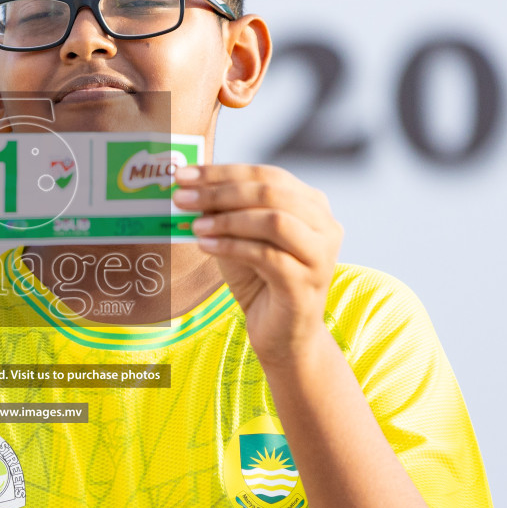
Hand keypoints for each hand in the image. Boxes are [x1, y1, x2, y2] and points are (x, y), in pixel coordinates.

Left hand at [173, 163, 342, 356]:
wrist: (283, 335)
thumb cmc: (260, 281)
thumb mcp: (239, 237)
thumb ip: (224, 211)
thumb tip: (190, 185)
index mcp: (311, 204)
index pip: (266, 174)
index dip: (222, 172)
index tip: (182, 174)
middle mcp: (324, 225)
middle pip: (270, 192)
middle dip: (220, 192)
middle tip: (182, 198)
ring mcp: (320, 255)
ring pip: (273, 220)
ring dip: (227, 219)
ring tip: (195, 226)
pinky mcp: (306, 284)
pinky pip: (267, 255)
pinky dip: (231, 247)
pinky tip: (205, 247)